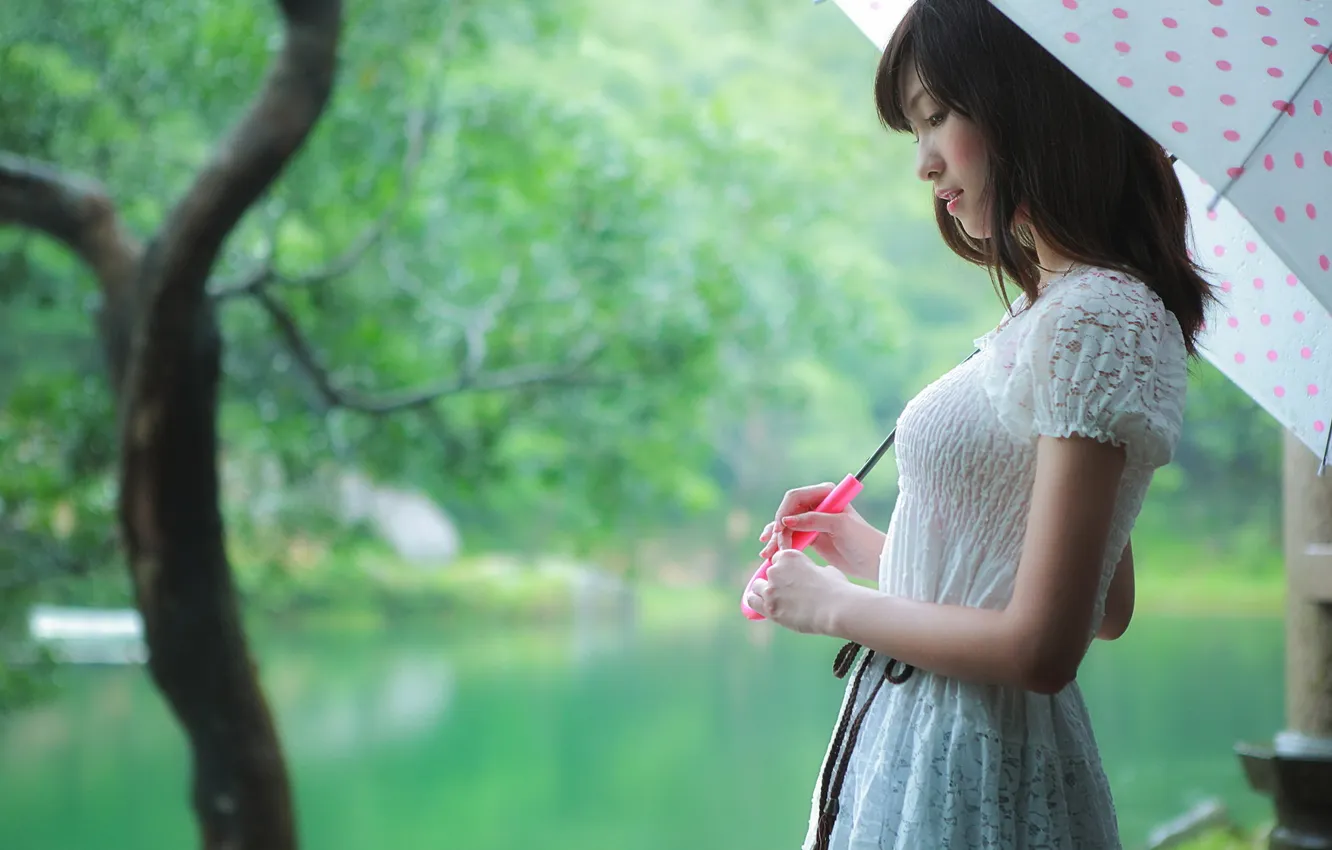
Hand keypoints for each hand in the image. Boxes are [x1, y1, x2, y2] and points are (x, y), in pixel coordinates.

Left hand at [746, 549, 852, 634]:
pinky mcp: (769, 607)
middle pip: (767, 573)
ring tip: (774, 600)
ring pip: (757, 587)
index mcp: (789, 556)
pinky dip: (756, 603)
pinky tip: (762, 606)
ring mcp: (770, 589)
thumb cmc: (836, 589)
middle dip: (775, 582)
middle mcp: (776, 569)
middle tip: (786, 592)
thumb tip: (816, 574)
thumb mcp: (827, 570)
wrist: (836, 609)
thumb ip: (815, 570)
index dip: (784, 569)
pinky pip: (752, 601)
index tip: (788, 578)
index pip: (778, 559)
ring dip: (764, 592)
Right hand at [757, 482, 884, 579]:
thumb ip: (813, 520)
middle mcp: (816, 505)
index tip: (781, 528)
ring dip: (775, 539)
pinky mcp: (810, 537)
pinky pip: (789, 538)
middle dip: (778, 528)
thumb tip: (786, 520)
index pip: (795, 497)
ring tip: (767, 554)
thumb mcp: (839, 526)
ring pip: (785, 526)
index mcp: (825, 494)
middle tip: (776, 545)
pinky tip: (769, 553)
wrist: (873, 561)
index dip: (784, 511)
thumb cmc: (862, 539)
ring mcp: (812, 521)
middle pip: (787, 512)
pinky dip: (780, 545)